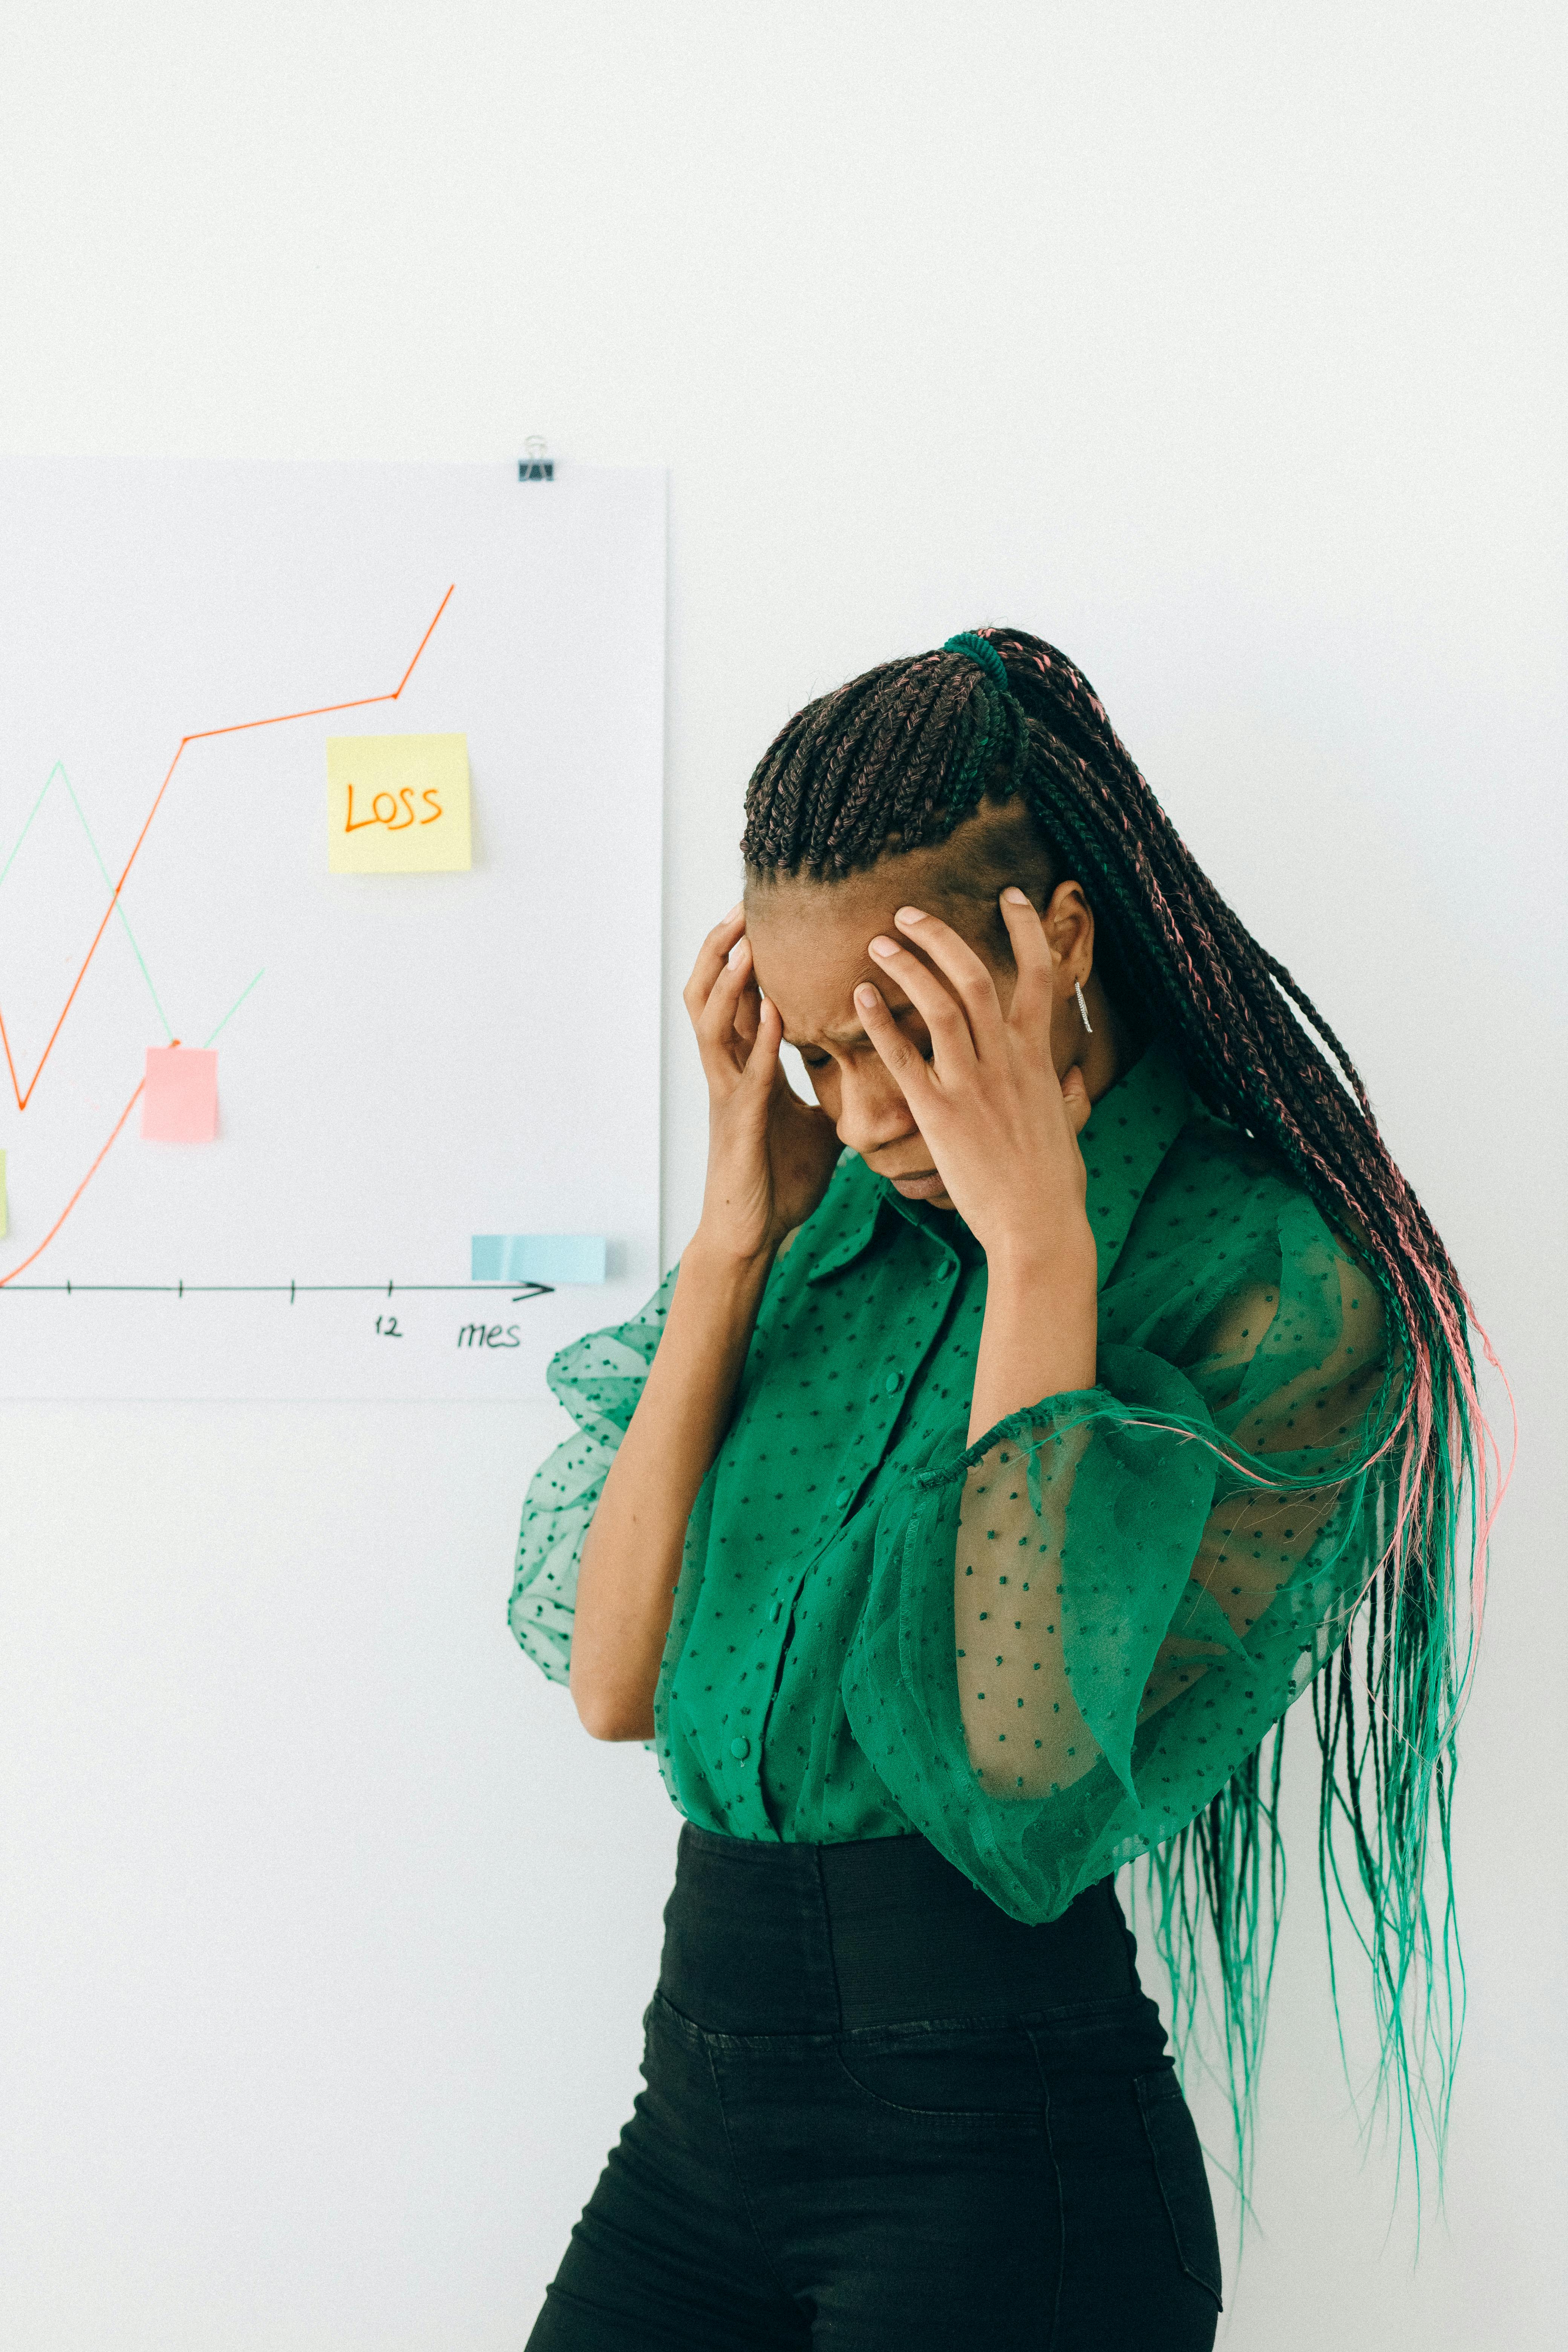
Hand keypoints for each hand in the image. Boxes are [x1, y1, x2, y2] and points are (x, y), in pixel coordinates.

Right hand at [684, 905, 842, 1264]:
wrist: (754, 1234)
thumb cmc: (781, 1181)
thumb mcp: (815, 1122)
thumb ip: (829, 1087)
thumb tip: (872, 1064)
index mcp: (748, 1067)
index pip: (739, 996)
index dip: (743, 952)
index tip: (763, 911)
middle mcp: (731, 1072)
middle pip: (710, 992)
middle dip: (723, 947)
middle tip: (745, 904)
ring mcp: (728, 1095)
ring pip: (712, 1022)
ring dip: (730, 980)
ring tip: (749, 940)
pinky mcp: (737, 1123)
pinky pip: (744, 1072)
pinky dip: (758, 1039)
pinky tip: (774, 1010)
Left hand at [855, 892, 1095, 1272]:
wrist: (1037, 1226)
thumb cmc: (1054, 1184)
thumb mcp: (1069, 1129)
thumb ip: (1068, 1096)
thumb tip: (1076, 1079)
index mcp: (1038, 1058)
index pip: (1039, 974)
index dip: (1026, 929)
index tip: (1010, 896)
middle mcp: (1006, 1062)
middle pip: (975, 976)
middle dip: (942, 937)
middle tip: (909, 913)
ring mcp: (972, 1085)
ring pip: (941, 1004)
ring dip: (908, 966)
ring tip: (879, 943)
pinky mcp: (939, 1115)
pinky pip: (905, 1058)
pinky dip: (882, 1023)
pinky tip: (861, 998)